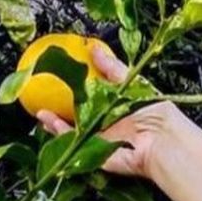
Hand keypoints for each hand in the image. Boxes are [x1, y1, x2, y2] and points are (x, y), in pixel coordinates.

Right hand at [35, 45, 185, 180]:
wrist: (162, 141)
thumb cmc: (156, 113)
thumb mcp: (132, 83)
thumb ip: (112, 68)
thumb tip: (94, 48)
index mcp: (120, 107)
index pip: (95, 97)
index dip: (79, 89)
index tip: (62, 79)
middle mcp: (110, 124)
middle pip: (81, 115)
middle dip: (62, 108)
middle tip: (44, 95)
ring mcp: (101, 139)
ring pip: (72, 130)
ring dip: (54, 121)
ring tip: (39, 109)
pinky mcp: (94, 152)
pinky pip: (72, 143)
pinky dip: (58, 131)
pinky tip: (46, 119)